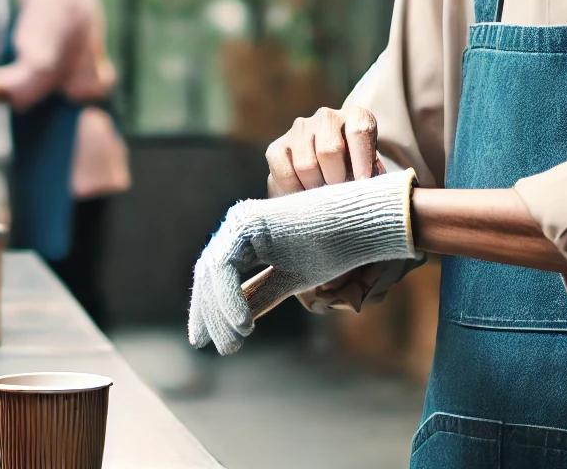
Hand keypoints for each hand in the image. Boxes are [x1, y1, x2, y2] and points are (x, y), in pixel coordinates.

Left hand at [188, 170, 416, 354]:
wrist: (363, 223)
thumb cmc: (336, 247)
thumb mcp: (291, 278)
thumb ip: (262, 294)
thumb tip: (240, 321)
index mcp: (249, 238)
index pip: (218, 277)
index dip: (207, 308)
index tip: (202, 341)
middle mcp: (240, 226)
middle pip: (210, 273)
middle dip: (206, 311)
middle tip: (206, 345)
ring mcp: (243, 221)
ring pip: (214, 272)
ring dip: (219, 312)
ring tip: (231, 344)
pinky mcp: (249, 222)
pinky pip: (226, 266)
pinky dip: (230, 298)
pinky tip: (243, 325)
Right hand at [266, 106, 382, 196]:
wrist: (330, 172)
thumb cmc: (357, 171)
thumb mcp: (371, 171)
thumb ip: (370, 176)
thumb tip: (363, 190)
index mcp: (356, 116)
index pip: (359, 131)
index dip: (361, 161)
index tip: (361, 184)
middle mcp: (327, 117)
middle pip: (329, 150)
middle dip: (336, 179)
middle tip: (339, 196)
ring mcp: (299, 129)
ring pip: (305, 165)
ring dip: (315, 188)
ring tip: (323, 198)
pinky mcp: (277, 147)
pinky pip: (283, 173)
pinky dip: (293, 190)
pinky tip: (303, 197)